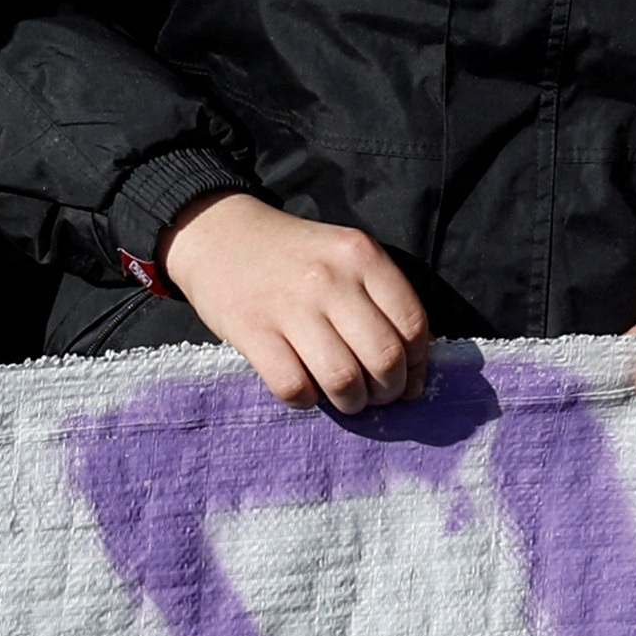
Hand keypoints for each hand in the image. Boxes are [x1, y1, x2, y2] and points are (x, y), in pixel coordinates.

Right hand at [159, 194, 431, 416]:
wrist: (218, 233)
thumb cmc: (291, 255)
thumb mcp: (343, 256)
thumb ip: (379, 299)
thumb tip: (412, 367)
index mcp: (361, 256)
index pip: (412, 324)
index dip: (417, 363)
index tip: (408, 379)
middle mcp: (330, 278)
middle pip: (384, 358)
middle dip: (388, 390)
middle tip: (376, 394)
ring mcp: (289, 305)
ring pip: (343, 380)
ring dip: (351, 402)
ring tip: (344, 397)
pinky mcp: (251, 331)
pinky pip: (294, 387)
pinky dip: (306, 400)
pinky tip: (304, 388)